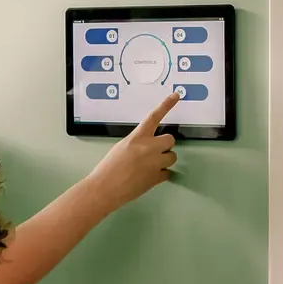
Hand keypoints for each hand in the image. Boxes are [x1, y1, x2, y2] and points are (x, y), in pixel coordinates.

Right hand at [90, 91, 180, 208]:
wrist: (105, 188)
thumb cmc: (109, 167)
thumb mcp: (122, 146)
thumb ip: (137, 142)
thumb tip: (148, 144)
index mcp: (137, 137)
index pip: (154, 116)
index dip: (166, 105)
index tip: (176, 95)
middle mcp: (148, 147)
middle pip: (170, 140)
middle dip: (165, 145)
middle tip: (155, 152)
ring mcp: (154, 163)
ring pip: (172, 157)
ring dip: (164, 160)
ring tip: (150, 166)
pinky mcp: (157, 178)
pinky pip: (168, 173)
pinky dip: (161, 175)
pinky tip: (149, 177)